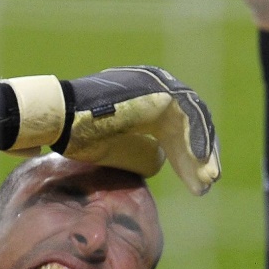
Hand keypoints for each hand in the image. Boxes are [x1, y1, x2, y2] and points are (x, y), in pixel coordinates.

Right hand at [0, 66, 220, 194]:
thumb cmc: (79, 134)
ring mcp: (158, 85)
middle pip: (188, 125)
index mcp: (146, 98)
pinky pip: (188, 116)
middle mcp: (155, 87)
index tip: (197, 182)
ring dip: (201, 153)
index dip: (187, 157)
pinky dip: (196, 141)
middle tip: (206, 183)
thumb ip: (139, 150)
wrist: (61, 117)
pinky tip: (200, 164)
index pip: (177, 129)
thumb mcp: (117, 146)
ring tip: (208, 180)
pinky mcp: (160, 90)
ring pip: (192, 122)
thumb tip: (158, 161)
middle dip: (198, 156)